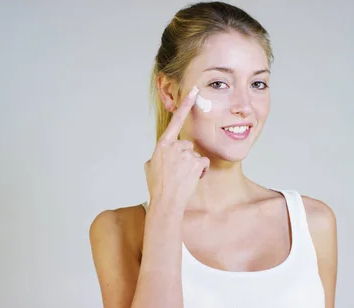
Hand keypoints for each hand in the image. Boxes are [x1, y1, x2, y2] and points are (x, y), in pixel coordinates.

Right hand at [144, 86, 209, 210]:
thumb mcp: (150, 167)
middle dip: (186, 158)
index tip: (194, 91)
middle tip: (178, 173)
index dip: (186, 104)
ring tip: (183, 178)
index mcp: (162, 145)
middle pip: (188, 146)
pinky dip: (200, 172)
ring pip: (196, 156)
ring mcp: (185, 154)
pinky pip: (203, 164)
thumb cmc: (157, 187)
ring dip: (193, 167)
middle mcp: (173, 146)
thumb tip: (160, 156)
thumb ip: (158, 156)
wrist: (166, 202)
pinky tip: (191, 180)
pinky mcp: (195, 162)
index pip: (176, 120)